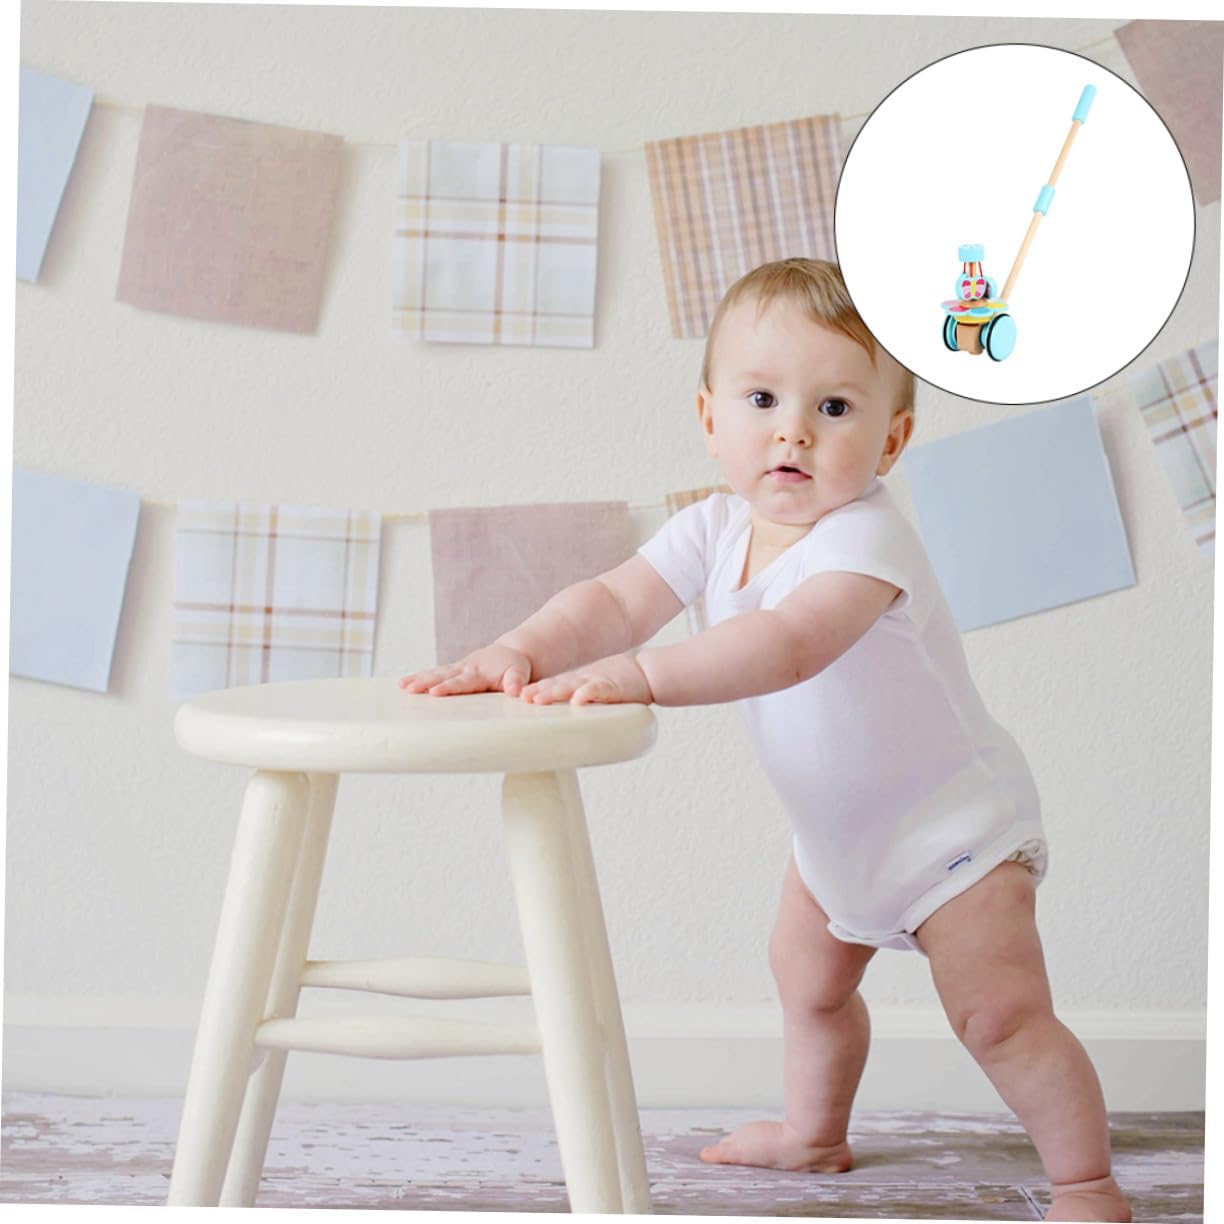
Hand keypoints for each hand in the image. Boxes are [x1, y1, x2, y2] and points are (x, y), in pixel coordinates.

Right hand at [399, 643, 532, 696]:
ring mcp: (457, 668)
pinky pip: (434, 673)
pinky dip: (419, 677)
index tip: (434, 693)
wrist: (510, 653)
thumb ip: (516, 681)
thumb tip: (516, 691)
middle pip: (442, 675)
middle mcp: (465, 668)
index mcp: (479, 672)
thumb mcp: (520, 673)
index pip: (462, 682)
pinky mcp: (453, 670)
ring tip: (402, 686)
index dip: (448, 687)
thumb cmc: (515, 667)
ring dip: (418, 679)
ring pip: (435, 673)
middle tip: (409, 688)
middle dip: (425, 682)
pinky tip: (404, 684)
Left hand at [519, 653, 652, 705]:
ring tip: (538, 699)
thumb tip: (562, 711)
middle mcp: (583, 682)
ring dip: (554, 692)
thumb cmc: (619, 684)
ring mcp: (596, 682)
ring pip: (572, 686)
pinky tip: (577, 700)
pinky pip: (598, 690)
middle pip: (556, 686)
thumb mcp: (593, 689)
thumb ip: (578, 698)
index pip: (552, 686)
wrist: (645, 673)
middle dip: (538, 692)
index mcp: (577, 683)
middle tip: (522, 698)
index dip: (536, 690)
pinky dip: (587, 694)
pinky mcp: (612, 687)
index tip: (517, 698)